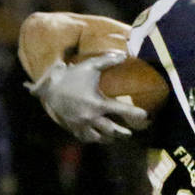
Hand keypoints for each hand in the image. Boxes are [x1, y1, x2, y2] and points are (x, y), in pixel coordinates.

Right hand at [25, 52, 147, 142]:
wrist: (49, 88)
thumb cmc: (72, 76)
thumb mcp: (89, 66)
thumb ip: (107, 61)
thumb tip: (124, 55)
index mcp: (97, 102)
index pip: (121, 110)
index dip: (134, 114)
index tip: (145, 115)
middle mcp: (90, 116)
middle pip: (112, 131)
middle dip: (123, 133)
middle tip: (130, 133)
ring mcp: (81, 124)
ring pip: (100, 138)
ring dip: (110, 138)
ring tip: (116, 137)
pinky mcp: (73, 129)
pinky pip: (87, 139)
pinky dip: (95, 139)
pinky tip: (100, 137)